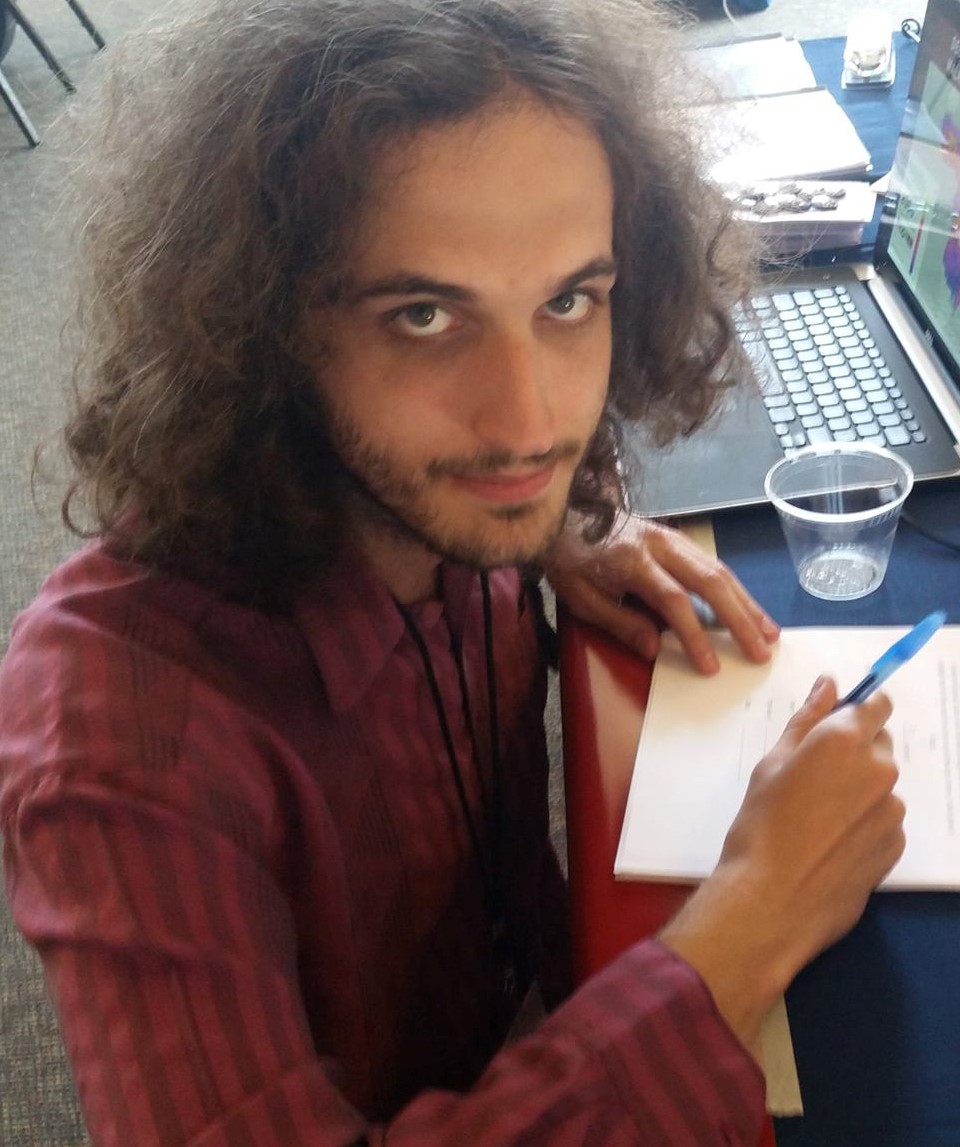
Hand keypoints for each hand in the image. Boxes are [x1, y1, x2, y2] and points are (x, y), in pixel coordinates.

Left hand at [543, 516, 778, 673]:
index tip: (710, 666)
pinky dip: (737, 589)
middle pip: (710, 581)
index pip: (673, 599)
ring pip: (720, 569)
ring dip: (747, 603)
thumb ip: (618, 621)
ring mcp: (672, 538)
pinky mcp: (678, 539)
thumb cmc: (571, 559)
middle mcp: (659, 546)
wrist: (570, 511)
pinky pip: (714, 564)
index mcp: (631, 560)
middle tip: (760, 652)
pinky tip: (749, 609)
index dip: (694, 634)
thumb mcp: (580, 596)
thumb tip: (655, 649)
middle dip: (739, 619)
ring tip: (770, 634)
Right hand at [659, 675, 904, 1052]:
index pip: (877, 705)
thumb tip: (828, 683)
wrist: (773, 897)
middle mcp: (879, 769)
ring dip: (860, 789)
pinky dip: (865, 822)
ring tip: (818, 816)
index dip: (860, 710)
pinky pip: (884, 820)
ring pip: (881, 785)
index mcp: (845, 740)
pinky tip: (831, 841)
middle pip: (880, 744)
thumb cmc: (761, 824)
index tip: (841, 722)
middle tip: (815, 777)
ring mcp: (892, 809)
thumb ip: (807, 718)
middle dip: (855, 751)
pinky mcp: (896, 844)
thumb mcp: (773, 763)